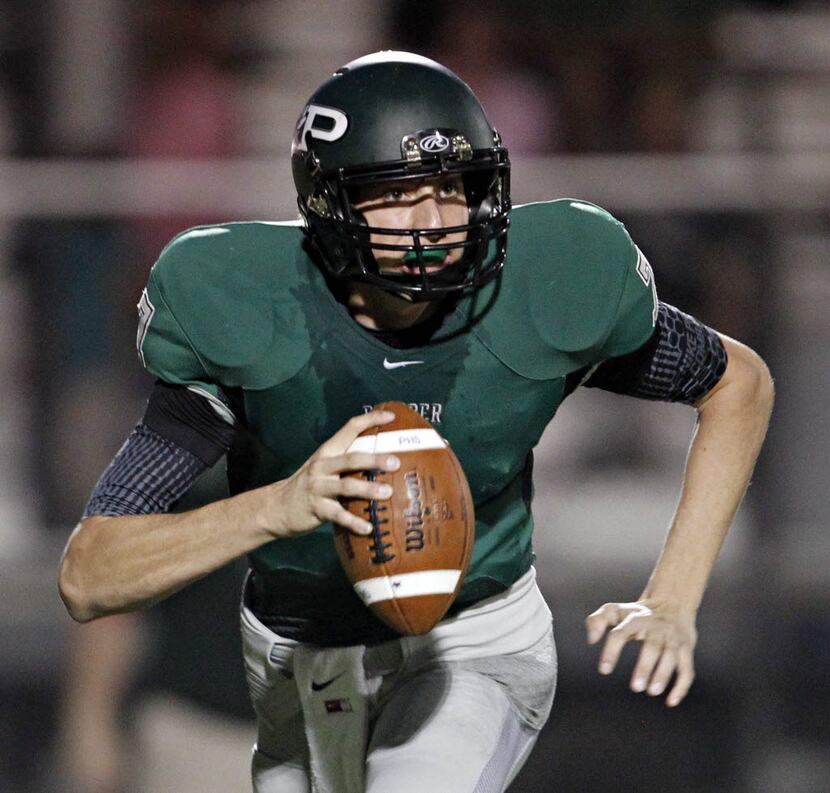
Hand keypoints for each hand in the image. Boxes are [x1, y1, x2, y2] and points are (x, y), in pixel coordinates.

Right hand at [268, 410, 399, 537]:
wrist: (276, 508)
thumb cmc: (309, 486)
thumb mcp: (323, 468)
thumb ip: (346, 463)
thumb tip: (383, 459)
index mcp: (327, 452)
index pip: (349, 429)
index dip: (370, 420)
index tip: (391, 416)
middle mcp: (322, 466)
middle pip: (351, 459)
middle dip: (374, 459)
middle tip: (396, 462)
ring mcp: (318, 487)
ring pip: (346, 486)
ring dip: (368, 489)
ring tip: (387, 493)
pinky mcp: (316, 509)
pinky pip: (338, 515)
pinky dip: (354, 522)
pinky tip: (368, 528)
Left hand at [585, 600, 696, 706]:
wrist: (672, 604)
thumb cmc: (637, 614)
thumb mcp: (615, 611)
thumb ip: (597, 621)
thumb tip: (590, 640)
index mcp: (634, 618)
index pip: (620, 633)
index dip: (611, 651)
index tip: (604, 670)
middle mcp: (656, 627)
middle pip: (652, 646)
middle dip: (645, 667)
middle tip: (635, 687)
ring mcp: (673, 638)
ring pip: (671, 657)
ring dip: (663, 675)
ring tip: (652, 692)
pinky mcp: (686, 649)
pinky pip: (687, 669)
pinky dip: (681, 686)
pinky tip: (670, 702)